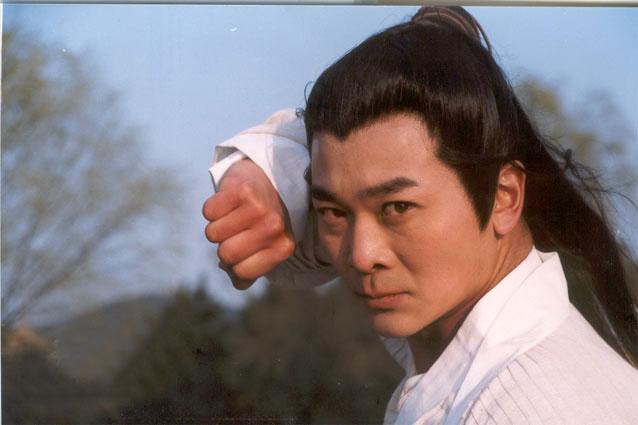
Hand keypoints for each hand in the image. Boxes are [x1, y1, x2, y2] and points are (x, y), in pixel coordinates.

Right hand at [203, 159, 294, 289]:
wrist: (269, 177)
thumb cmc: (262, 221)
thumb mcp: (264, 248)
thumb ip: (249, 271)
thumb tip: (239, 282)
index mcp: (284, 247)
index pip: (242, 273)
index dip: (235, 263)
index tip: (245, 248)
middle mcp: (274, 228)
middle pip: (226, 254)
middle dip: (224, 244)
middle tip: (237, 230)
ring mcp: (259, 208)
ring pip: (213, 234)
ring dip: (217, 225)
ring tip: (234, 214)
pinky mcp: (241, 190)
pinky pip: (208, 212)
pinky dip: (213, 208)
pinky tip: (229, 201)